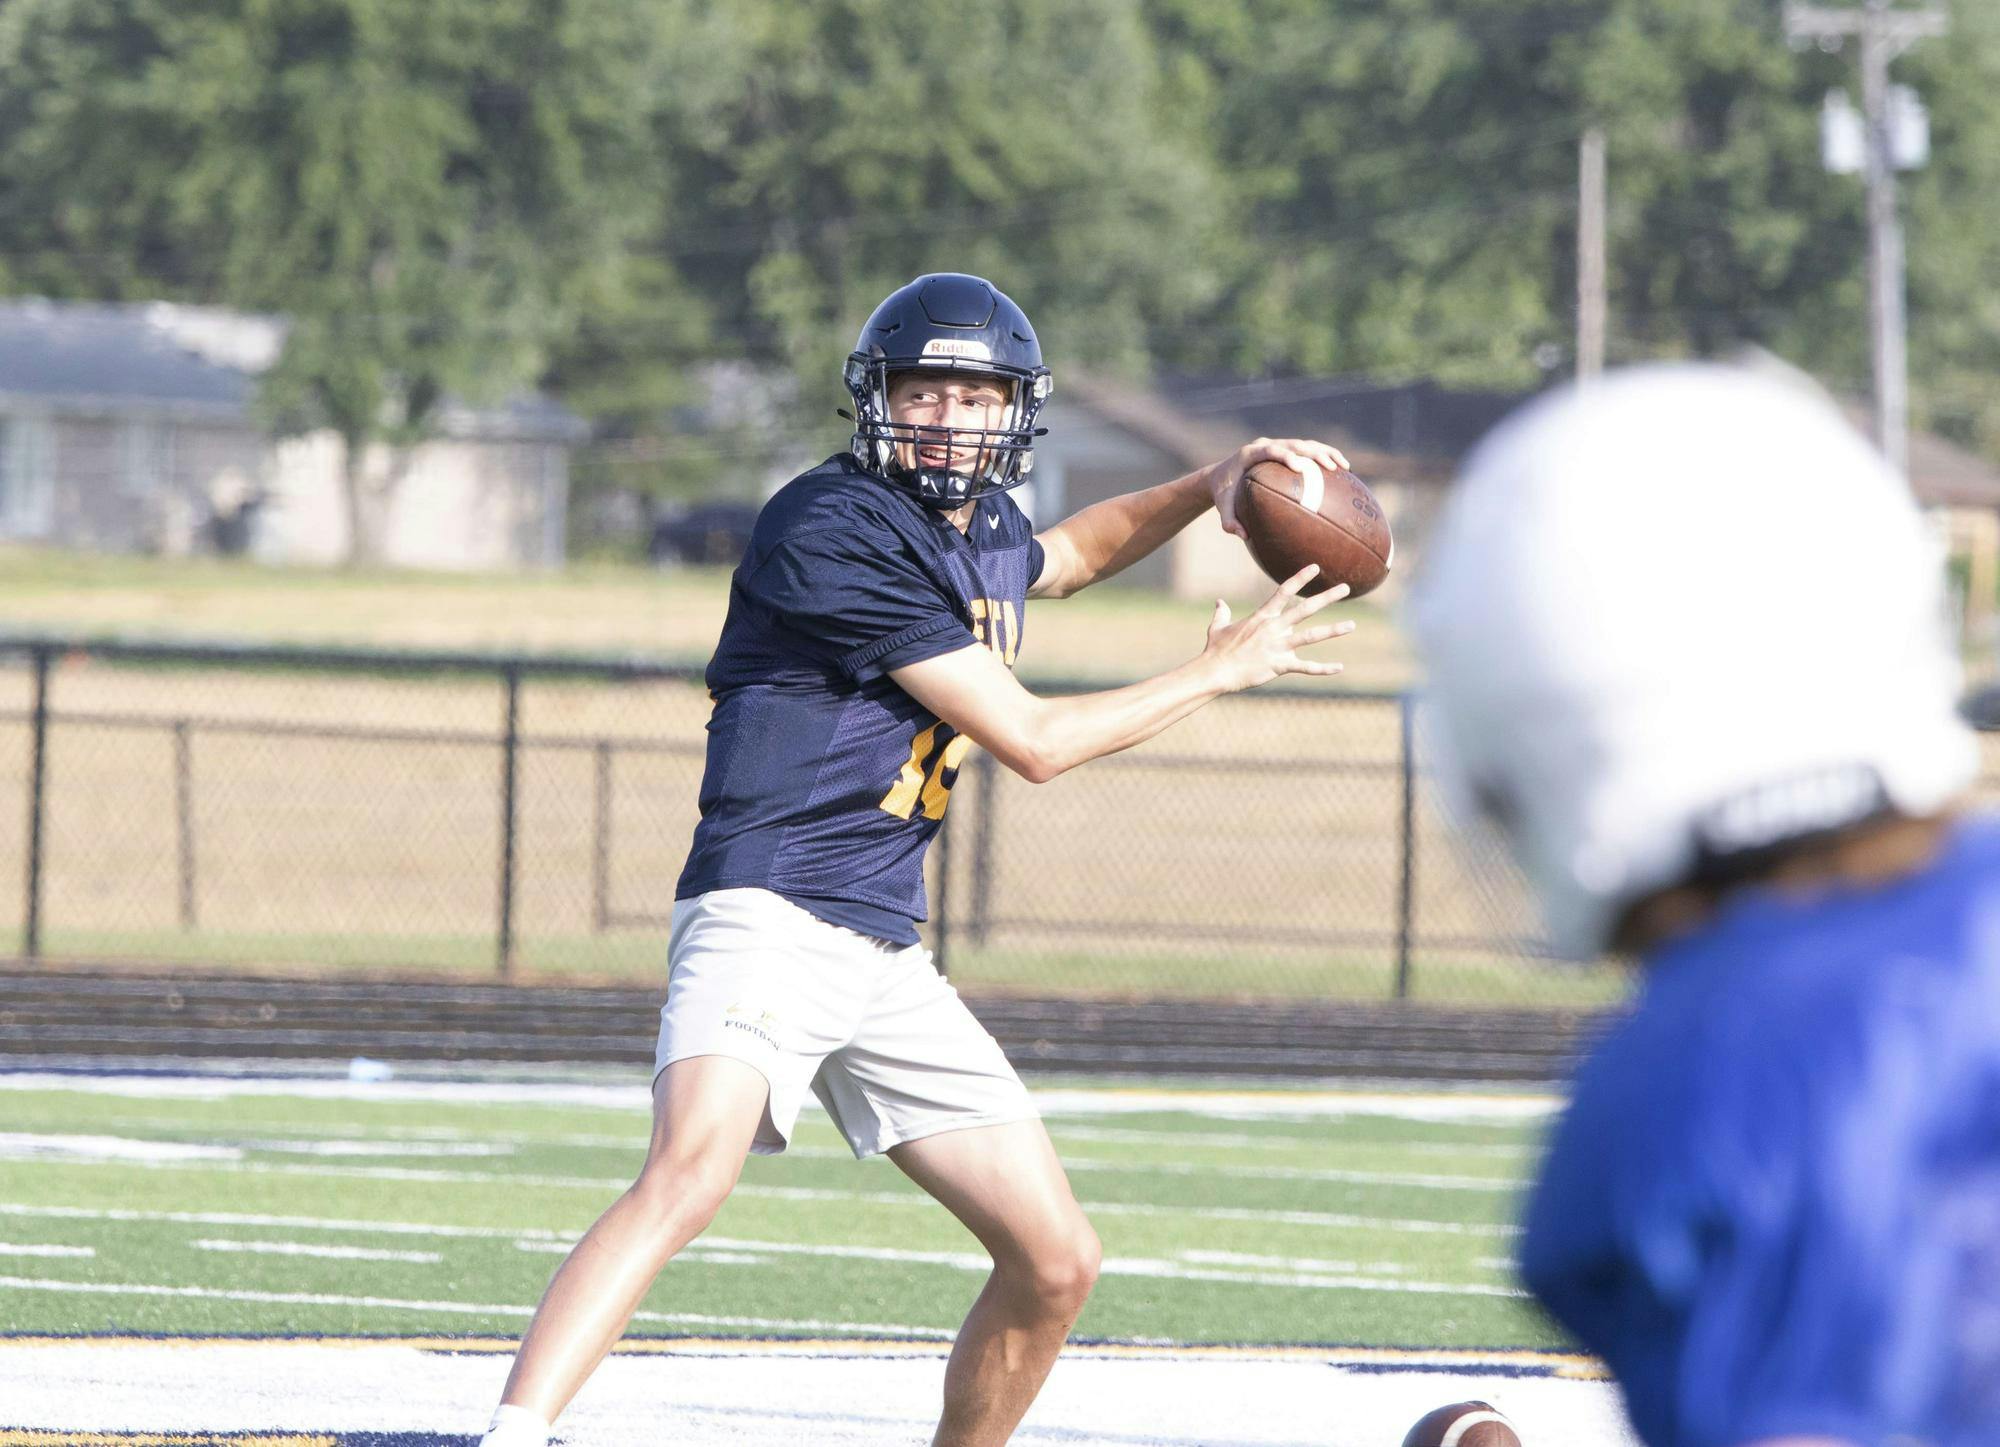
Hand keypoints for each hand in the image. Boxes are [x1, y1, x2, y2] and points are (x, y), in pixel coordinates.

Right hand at [1199, 565, 1354, 692]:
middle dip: (1327, 597)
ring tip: (1352, 625)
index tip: (1315, 567)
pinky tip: (1339, 667)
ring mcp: (1278, 647)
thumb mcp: (1218, 627)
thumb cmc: (1215, 650)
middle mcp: (1273, 628)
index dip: (1301, 578)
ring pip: (1312, 636)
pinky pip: (1306, 667)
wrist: (1215, 671)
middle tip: (1346, 588)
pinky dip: (1323, 668)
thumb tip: (1219, 602)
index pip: (1284, 591)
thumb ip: (1222, 613)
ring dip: (1333, 630)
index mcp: (1262, 616)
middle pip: (1306, 608)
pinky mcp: (1279, 665)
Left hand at [1207, 437, 1352, 538]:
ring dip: (1326, 452)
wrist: (1220, 475)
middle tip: (1332, 467)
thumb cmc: (1224, 493)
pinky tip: (1341, 471)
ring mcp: (1277, 445)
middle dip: (1314, 453)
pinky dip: (1324, 457)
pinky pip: (1307, 451)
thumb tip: (1244, 536)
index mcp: (1249, 454)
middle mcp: (1265, 445)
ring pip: (1305, 444)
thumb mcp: (1223, 508)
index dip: (1286, 456)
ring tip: (1344, 467)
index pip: (1271, 451)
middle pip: (1294, 444)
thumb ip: (1229, 522)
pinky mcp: (1285, 450)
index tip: (1300, 468)